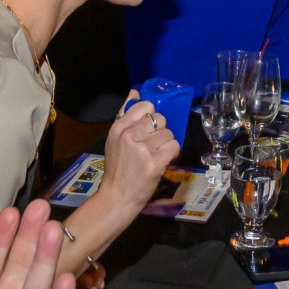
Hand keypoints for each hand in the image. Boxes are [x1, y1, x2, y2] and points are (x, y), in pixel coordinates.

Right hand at [100, 95, 179, 214]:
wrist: (116, 197)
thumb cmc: (117, 168)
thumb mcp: (114, 139)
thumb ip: (124, 114)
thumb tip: (135, 91)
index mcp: (118, 127)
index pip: (145, 105)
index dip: (151, 116)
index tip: (148, 129)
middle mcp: (129, 135)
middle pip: (160, 118)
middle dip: (160, 131)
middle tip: (151, 146)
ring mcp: (142, 149)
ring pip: (169, 133)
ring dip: (166, 144)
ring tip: (155, 155)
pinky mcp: (155, 163)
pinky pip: (174, 146)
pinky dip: (172, 154)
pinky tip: (162, 161)